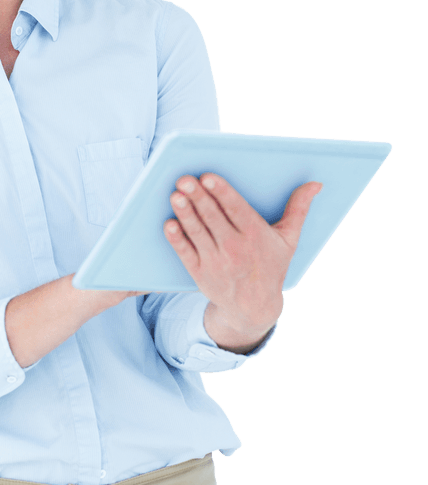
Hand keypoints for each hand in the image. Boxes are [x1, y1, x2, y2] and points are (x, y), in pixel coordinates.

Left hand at [164, 173, 321, 343]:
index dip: (222, 193)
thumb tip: (315, 184)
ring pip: (198, 232)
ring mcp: (216, 262)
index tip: (208, 177)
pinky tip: (169, 223)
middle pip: (214, 218)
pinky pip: (186, 252)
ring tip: (175, 195)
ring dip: (185, 213)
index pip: (237, 210)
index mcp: (256, 236)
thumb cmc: (271, 266)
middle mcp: (236, 249)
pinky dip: (177, 239)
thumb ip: (298, 209)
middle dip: (198, 198)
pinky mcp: (200, 272)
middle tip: (184, 179)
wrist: (254, 307)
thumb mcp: (288, 239)